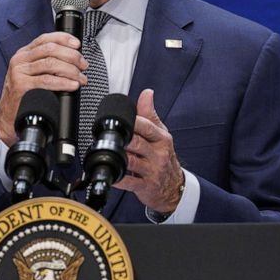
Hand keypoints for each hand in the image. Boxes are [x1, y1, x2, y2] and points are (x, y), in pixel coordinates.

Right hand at [0, 32, 86, 143]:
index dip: (64, 39)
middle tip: (83, 66)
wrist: (8, 116)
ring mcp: (19, 72)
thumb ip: (47, 63)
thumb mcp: (32, 73)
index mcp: (24, 53)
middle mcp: (20, 60)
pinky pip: (47, 80)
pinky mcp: (21, 86)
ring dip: (71, 70)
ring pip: (51, 63)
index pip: (45, 38)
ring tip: (80, 78)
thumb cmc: (23, 95)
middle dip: (72, 56)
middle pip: (51, 49)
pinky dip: (63, 82)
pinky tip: (72, 85)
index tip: (77, 45)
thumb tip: (73, 60)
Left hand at [114, 89, 183, 212]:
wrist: (173, 186)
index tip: (118, 118)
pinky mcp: (146, 186)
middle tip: (108, 135)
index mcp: (162, 139)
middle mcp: (158, 154)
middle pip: (137, 143)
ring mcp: (153, 171)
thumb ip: (150, 114)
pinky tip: (111, 174)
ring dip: (117, 156)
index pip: (146, 127)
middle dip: (122, 139)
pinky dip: (118, 178)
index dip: (132, 122)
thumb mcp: (161, 134)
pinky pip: (129, 182)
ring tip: (106, 151)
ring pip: (132, 161)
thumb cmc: (164, 156)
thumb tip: (147, 93)